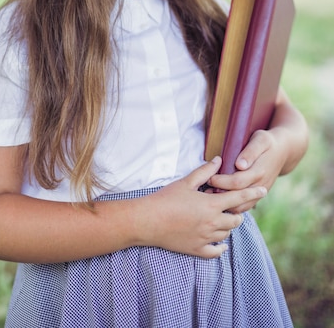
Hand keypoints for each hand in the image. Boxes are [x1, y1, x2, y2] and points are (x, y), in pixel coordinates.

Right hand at [135, 157, 266, 258]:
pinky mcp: (196, 249)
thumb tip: (218, 160)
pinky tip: (222, 242)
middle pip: (236, 220)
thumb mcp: (186, 181)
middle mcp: (212, 223)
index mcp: (211, 205)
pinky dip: (221, 247)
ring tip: (222, 219)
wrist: (148, 221)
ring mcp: (205, 238)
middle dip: (238, 212)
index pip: (239, 198)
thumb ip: (205, 171)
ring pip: (227, 234)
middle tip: (233, 206)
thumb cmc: (166, 198)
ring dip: (228, 226)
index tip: (264, 189)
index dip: (252, 193)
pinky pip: (216, 252)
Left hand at [208, 88, 308, 213]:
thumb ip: (250, 152)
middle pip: (238, 196)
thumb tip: (240, 164)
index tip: (210, 177)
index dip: (222, 181)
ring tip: (211, 198)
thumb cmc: (267, 142)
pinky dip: (234, 208)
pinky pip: (246, 207)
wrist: (283, 151)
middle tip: (206, 189)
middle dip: (221, 193)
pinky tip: (221, 203)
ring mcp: (261, 192)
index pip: (237, 181)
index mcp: (259, 171)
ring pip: (242, 206)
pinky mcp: (259, 195)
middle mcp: (261, 184)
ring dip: (226, 204)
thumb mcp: (260, 140)